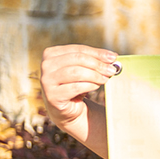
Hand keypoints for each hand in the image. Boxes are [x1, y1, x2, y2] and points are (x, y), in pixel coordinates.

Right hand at [39, 43, 118, 157]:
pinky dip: (90, 86)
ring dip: (95, 75)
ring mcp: (46, 81)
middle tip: (112, 70)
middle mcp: (46, 65)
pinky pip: (75, 87)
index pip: (78, 49)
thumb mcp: (85, 69)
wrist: (70, 108)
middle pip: (77, 59)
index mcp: (51, 54)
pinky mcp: (52, 95)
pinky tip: (96, 86)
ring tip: (105, 79)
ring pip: (76, 72)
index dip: (97, 53)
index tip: (113, 57)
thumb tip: (113, 57)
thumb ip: (95, 61)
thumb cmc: (78, 85)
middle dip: (98, 64)